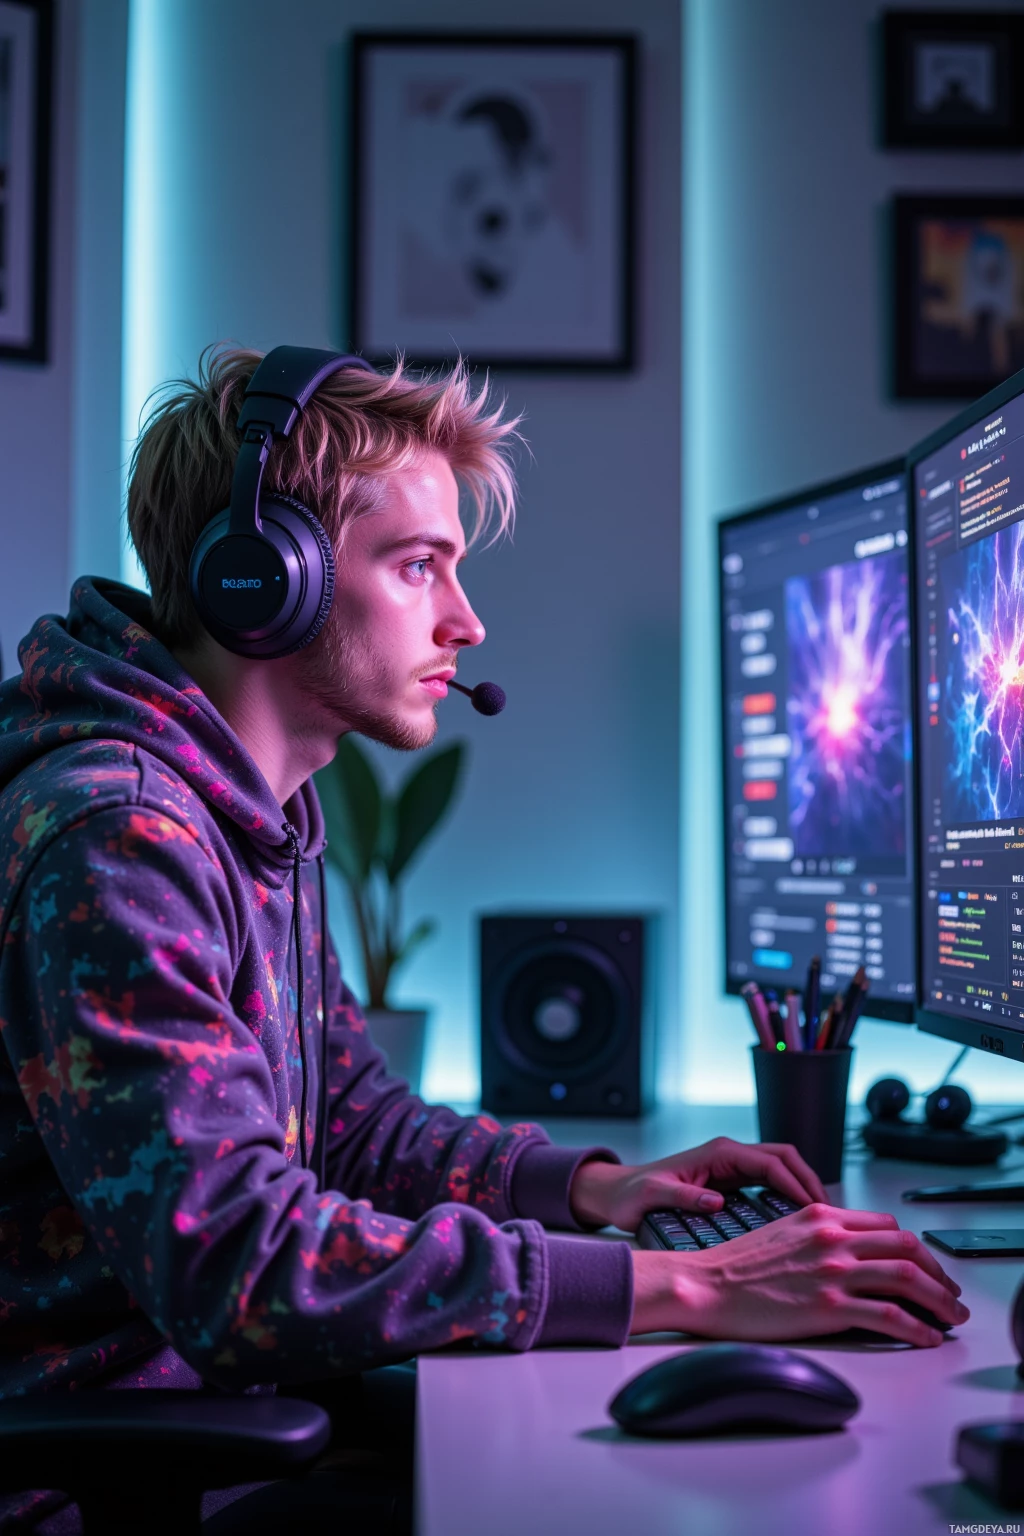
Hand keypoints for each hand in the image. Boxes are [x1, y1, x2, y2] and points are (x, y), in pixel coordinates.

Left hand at [569, 1137, 827, 1232]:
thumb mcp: (653, 1197)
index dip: (796, 1184)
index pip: (770, 1162)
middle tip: (829, 1214)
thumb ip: (683, 1198)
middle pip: (784, 1158)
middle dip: (809, 1181)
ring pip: (781, 1170)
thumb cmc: (632, 1195)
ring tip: (822, 1219)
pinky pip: (769, 1184)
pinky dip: (789, 1196)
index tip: (814, 1209)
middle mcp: (729, 1155)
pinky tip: (798, 1222)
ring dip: (803, 1188)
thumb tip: (715, 1202)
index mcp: (718, 1153)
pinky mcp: (731, 1183)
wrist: (617, 1195)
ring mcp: (731, 1168)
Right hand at [630, 1203, 968, 1347]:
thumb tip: (849, 1251)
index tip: (926, 1267)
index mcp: (821, 1214)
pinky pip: (889, 1316)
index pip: (887, 1225)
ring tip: (950, 1318)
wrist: (705, 1285)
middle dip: (938, 1273)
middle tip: (949, 1294)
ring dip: (939, 1301)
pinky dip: (917, 1327)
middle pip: (907, 1247)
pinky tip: (925, 1337)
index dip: (916, 1248)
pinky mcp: (829, 1306)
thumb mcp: (783, 1231)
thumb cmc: (736, 1266)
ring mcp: (833, 1270)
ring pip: (907, 1278)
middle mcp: (833, 1236)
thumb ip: (819, 1235)